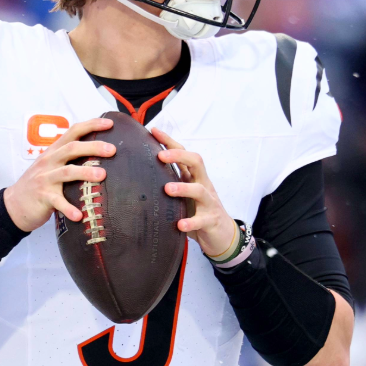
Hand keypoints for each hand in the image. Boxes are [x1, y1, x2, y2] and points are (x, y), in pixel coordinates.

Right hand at [2, 117, 115, 231]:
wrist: (14, 204)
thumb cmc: (40, 183)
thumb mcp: (51, 165)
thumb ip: (69, 157)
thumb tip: (100, 152)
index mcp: (54, 151)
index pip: (73, 132)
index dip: (91, 125)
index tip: (109, 124)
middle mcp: (49, 162)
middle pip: (71, 149)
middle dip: (93, 147)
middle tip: (112, 150)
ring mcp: (45, 179)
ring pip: (66, 172)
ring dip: (85, 173)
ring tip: (102, 176)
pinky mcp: (42, 197)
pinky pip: (57, 202)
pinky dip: (69, 208)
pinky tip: (80, 215)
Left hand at [151, 128, 236, 257]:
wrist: (223, 234)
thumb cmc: (199, 211)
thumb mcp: (186, 195)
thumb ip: (171, 183)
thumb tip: (142, 174)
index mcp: (195, 177)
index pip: (184, 154)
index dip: (170, 142)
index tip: (153, 131)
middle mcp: (203, 185)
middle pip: (196, 162)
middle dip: (179, 156)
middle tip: (160, 156)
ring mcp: (209, 202)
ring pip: (199, 190)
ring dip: (184, 188)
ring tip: (168, 189)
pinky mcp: (211, 220)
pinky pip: (201, 220)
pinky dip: (191, 222)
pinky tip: (180, 224)